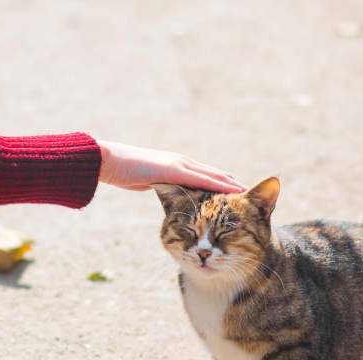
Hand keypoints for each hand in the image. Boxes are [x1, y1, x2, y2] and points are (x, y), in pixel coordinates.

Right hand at [97, 140, 245, 192]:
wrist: (112, 162)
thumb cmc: (127, 172)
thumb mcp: (150, 182)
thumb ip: (163, 187)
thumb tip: (169, 195)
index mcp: (178, 166)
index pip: (206, 176)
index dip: (223, 184)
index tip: (238, 192)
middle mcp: (183, 163)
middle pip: (215, 174)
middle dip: (233, 184)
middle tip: (250, 194)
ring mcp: (180, 165)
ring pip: (213, 175)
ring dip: (231, 184)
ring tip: (247, 193)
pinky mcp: (175, 171)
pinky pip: (202, 180)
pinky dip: (218, 185)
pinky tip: (231, 192)